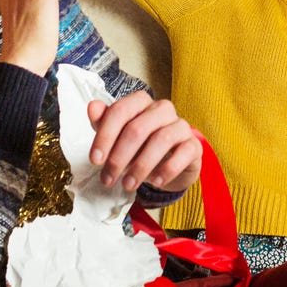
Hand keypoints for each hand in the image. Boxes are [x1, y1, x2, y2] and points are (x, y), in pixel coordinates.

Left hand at [86, 91, 201, 193]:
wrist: (168, 164)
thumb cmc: (140, 146)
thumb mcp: (117, 136)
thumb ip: (104, 122)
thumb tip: (93, 107)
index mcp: (141, 102)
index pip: (120, 111)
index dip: (105, 136)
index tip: (95, 160)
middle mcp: (162, 109)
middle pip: (138, 128)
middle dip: (119, 157)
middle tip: (108, 179)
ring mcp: (180, 126)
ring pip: (161, 140)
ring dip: (141, 166)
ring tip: (128, 184)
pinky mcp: (194, 145)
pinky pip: (183, 153)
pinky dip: (167, 169)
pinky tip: (155, 181)